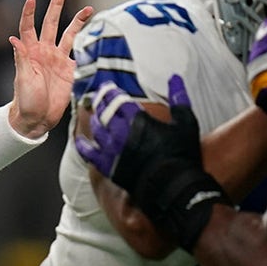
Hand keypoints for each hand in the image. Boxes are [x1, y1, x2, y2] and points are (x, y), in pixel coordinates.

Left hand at [8, 0, 93, 137]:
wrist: (38, 119)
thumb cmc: (25, 100)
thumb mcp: (22, 79)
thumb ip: (21, 58)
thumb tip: (13, 39)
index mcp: (30, 52)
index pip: (28, 27)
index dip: (29, 13)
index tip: (31, 0)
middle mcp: (45, 52)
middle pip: (51, 23)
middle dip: (55, 6)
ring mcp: (58, 59)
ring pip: (70, 34)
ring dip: (77, 21)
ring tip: (89, 9)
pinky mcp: (71, 70)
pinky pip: (81, 52)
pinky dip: (88, 42)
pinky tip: (97, 32)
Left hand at [76, 75, 226, 250]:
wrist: (174, 187)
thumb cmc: (182, 154)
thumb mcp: (185, 122)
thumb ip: (178, 98)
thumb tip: (174, 78)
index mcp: (137, 119)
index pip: (116, 99)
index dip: (110, 91)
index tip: (108, 87)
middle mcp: (120, 133)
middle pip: (103, 112)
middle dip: (100, 102)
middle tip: (100, 98)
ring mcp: (112, 150)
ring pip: (96, 129)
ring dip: (94, 119)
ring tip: (95, 115)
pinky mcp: (108, 167)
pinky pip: (89, 153)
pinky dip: (83, 145)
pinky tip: (81, 140)